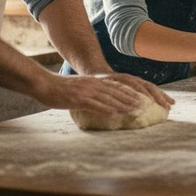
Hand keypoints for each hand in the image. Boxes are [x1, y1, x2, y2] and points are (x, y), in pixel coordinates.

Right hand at [39, 72, 174, 112]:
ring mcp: (88, 90)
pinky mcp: (79, 98)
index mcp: (98, 82)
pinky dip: (107, 108)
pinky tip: (116, 113)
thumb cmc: (61, 91)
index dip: (138, 93)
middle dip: (137, 98)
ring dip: (125, 104)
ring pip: (111, 97)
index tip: (151, 100)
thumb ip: (95, 97)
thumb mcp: (82, 91)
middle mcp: (96, 84)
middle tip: (151, 106)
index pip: (122, 87)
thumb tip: (106, 106)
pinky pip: (96, 104)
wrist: (44, 85)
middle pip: (121, 91)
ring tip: (139, 110)